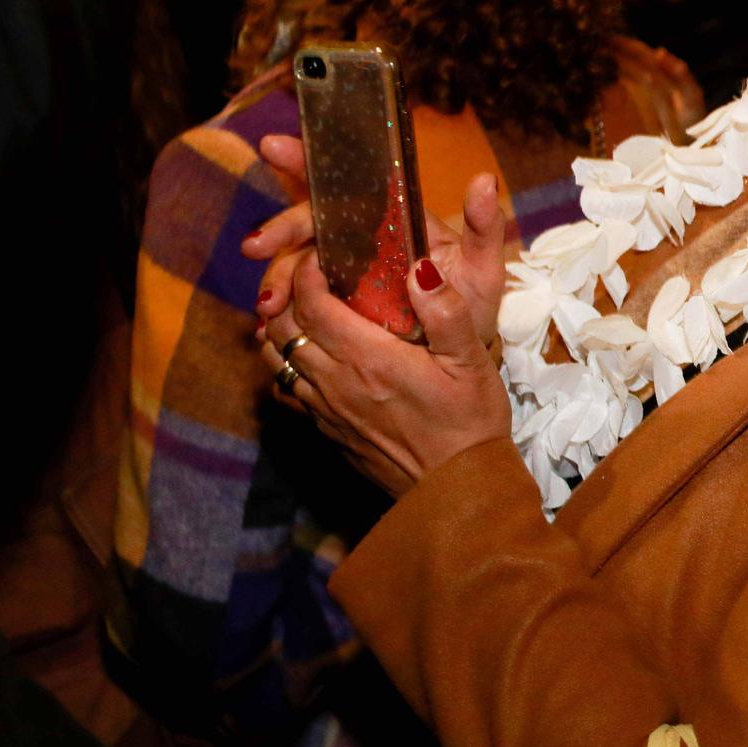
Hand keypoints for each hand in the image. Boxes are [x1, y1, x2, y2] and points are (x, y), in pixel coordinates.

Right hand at [244, 135, 505, 350]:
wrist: (461, 359)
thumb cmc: (472, 307)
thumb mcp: (482, 270)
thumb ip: (484, 227)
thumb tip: (485, 179)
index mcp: (393, 220)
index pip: (349, 184)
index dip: (309, 161)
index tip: (274, 147)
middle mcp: (363, 240)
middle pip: (312, 222)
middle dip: (279, 230)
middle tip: (255, 247)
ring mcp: (344, 272)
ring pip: (296, 263)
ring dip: (276, 278)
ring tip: (268, 307)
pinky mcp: (332, 305)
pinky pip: (296, 300)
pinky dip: (280, 310)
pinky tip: (264, 327)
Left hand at [255, 240, 509, 496]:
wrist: (457, 490)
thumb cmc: (470, 422)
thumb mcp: (472, 361)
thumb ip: (445, 311)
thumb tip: (419, 268)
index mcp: (370, 359)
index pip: (311, 305)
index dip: (307, 273)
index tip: (322, 256)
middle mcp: (336, 384)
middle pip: (282, 327)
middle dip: (287, 294)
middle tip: (311, 276)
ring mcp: (326, 411)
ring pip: (275, 359)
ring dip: (280, 329)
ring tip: (305, 310)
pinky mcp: (327, 432)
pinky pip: (287, 391)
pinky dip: (287, 366)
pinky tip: (311, 358)